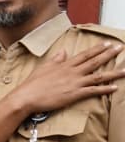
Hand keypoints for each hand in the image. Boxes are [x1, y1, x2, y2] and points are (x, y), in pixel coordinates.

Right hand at [10, 43, 124, 116]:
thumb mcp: (43, 67)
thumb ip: (55, 59)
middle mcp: (72, 72)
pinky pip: (93, 91)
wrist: (26, 97)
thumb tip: (63, 51)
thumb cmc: (32, 84)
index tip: (107, 43)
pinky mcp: (75, 94)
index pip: (84, 55)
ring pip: (98, 76)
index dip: (97, 49)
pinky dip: (105, 89)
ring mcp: (75, 83)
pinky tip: (115, 87)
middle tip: (120, 48)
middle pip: (94, 62)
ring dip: (113, 73)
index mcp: (65, 65)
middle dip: (109, 55)